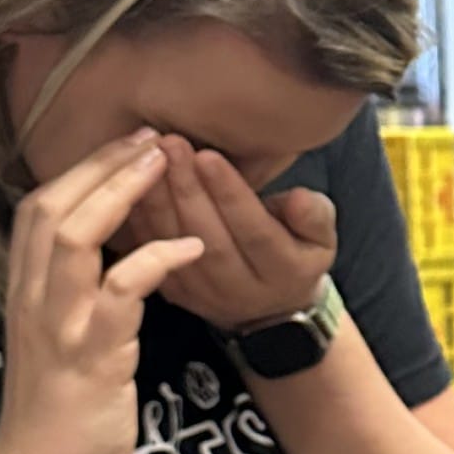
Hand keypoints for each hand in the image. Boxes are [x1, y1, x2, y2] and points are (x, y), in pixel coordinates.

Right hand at [0, 130, 205, 453]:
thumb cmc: (56, 423)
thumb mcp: (56, 349)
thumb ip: (68, 305)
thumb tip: (101, 269)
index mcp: (25, 298)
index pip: (37, 212)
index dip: (79, 172)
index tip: (122, 146)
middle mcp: (32, 302)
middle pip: (51, 206)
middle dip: (101, 164)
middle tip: (151, 136)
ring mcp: (59, 326)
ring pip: (76, 235)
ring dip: (122, 192)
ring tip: (165, 164)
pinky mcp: (92, 356)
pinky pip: (123, 290)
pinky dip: (159, 259)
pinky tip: (192, 246)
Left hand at [131, 135, 336, 331]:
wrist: (270, 307)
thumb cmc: (295, 253)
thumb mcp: (321, 237)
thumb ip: (315, 216)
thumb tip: (299, 198)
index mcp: (284, 274)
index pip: (256, 233)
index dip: (231, 195)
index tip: (209, 155)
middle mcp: (242, 291)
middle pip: (210, 240)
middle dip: (188, 189)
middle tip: (172, 145)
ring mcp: (204, 297)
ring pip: (175, 249)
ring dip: (159, 200)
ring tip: (151, 157)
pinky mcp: (176, 295)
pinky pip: (150, 257)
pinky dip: (140, 220)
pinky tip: (132, 185)